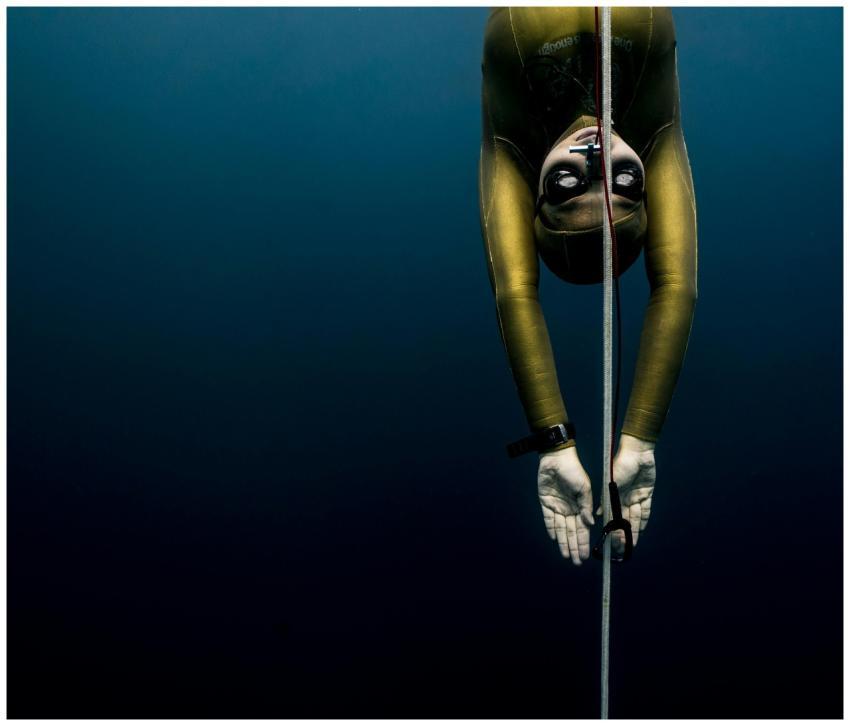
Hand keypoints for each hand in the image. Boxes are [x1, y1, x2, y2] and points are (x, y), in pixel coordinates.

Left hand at [538, 446, 593, 564]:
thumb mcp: (584, 488)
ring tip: (566, 556)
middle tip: (576, 562)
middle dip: (574, 547)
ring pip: (561, 529)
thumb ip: (586, 507)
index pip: (583, 529)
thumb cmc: (574, 471)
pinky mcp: (545, 502)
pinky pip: (548, 519)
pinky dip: (551, 529)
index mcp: (581, 507)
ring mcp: (557, 507)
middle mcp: (569, 509)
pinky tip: (554, 539)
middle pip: (572, 533)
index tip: (586, 556)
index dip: (584, 542)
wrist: (558, 458)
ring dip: (563, 542)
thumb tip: (590, 524)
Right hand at [598, 434, 655, 555]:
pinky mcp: (646, 494)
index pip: (612, 517)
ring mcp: (635, 496)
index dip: (612, 529)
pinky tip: (641, 530)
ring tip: (632, 544)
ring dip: (633, 530)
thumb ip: (605, 501)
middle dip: (623, 534)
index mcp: (612, 496)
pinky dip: (643, 520)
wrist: (637, 452)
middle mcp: (623, 498)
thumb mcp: (610, 484)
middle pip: (623, 520)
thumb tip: (596, 516)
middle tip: (622, 548)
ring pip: (634, 518)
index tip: (611, 542)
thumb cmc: (620, 465)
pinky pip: (645, 510)